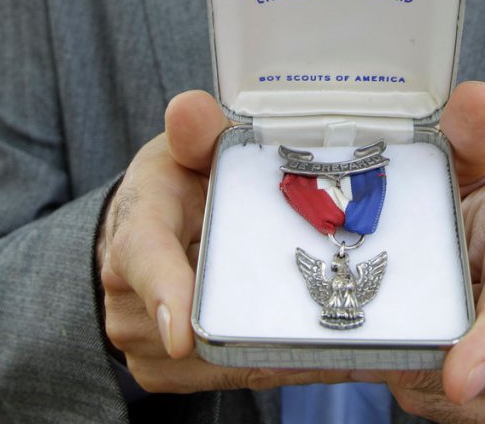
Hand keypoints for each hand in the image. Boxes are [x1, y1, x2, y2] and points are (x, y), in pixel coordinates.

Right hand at [97, 90, 346, 392]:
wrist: (149, 232)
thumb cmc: (172, 185)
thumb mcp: (184, 149)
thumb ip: (197, 131)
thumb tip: (189, 110)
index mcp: (137, 228)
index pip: (144, 258)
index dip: (164, 293)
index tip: (182, 336)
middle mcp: (131, 297)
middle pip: (199, 321)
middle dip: (262, 324)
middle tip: (337, 320)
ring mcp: (151, 342)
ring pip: (223, 358)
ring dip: (285, 350)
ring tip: (353, 337)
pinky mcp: (173, 372)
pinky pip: (234, 374)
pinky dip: (283, 362)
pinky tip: (338, 353)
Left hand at [353, 81, 484, 423]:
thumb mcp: (484, 165)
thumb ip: (472, 133)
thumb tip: (476, 94)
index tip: (461, 376)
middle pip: (464, 351)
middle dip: (415, 337)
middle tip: (380, 306)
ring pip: (448, 391)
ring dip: (414, 360)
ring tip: (411, 314)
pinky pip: (449, 414)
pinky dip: (421, 386)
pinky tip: (424, 348)